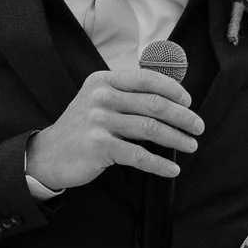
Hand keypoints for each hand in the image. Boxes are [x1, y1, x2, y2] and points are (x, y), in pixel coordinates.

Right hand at [25, 68, 201, 190]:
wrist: (49, 154)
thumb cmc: (82, 128)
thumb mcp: (99, 100)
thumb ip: (127, 94)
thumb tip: (170, 96)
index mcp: (104, 80)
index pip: (147, 78)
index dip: (173, 89)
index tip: (189, 102)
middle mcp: (101, 97)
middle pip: (154, 104)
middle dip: (183, 117)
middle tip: (198, 127)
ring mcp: (98, 121)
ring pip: (151, 129)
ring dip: (177, 139)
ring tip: (191, 146)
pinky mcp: (98, 146)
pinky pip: (138, 155)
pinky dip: (160, 164)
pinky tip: (172, 169)